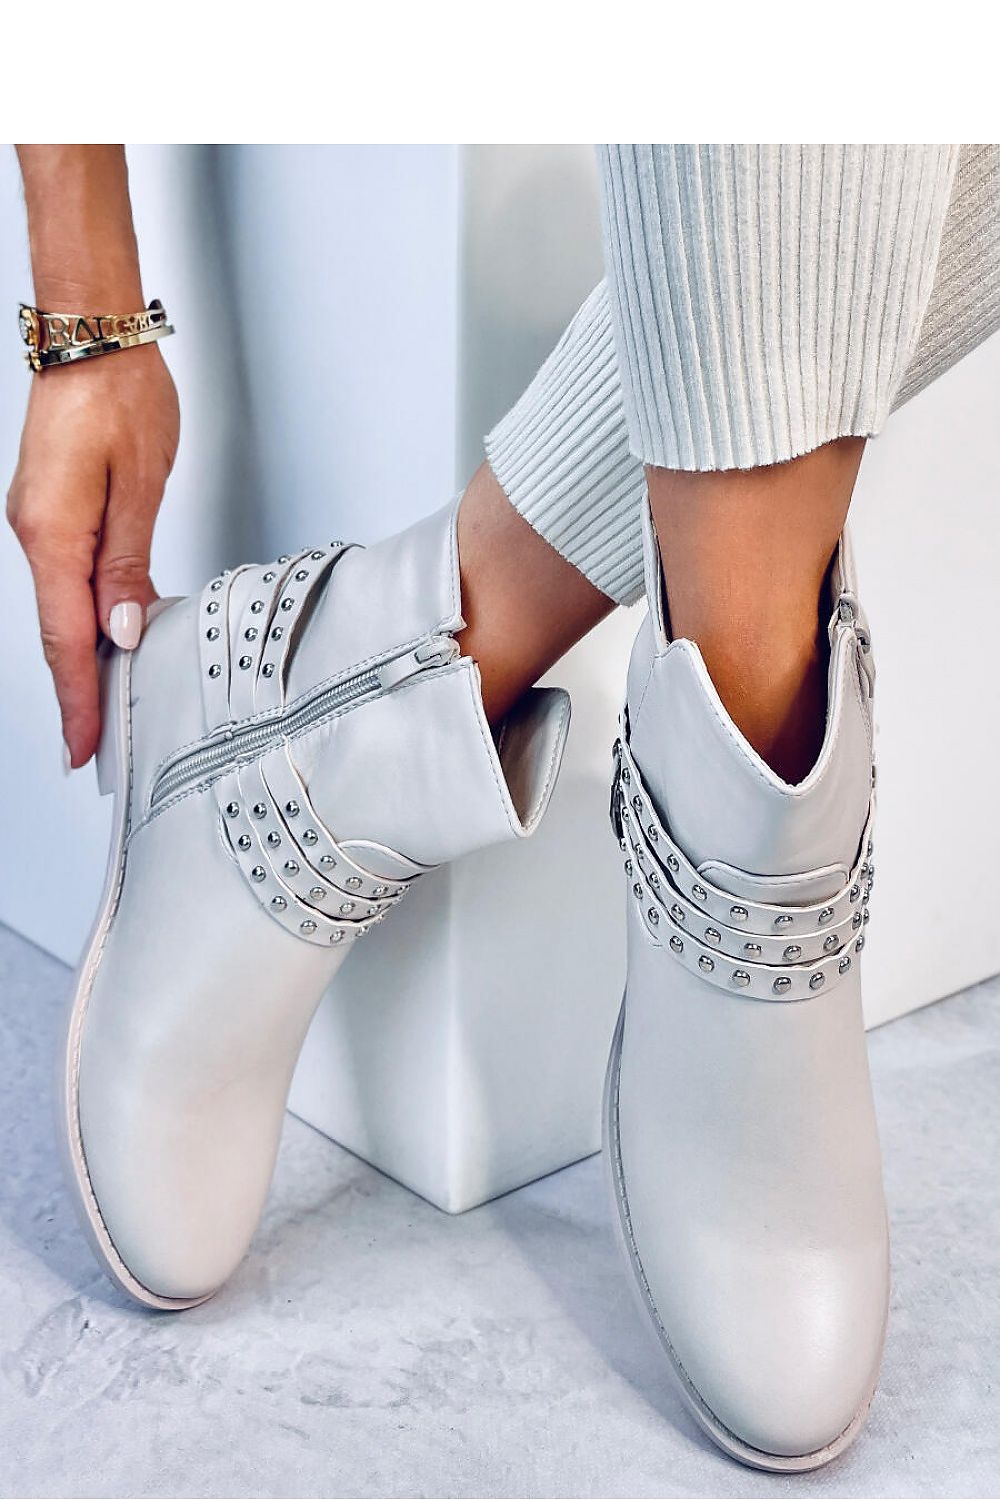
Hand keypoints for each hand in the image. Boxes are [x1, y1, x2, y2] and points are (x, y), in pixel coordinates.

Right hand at [7, 343, 179, 767]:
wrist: (92, 336)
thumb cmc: (120, 395)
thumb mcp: (138, 483)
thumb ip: (129, 560)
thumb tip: (125, 624)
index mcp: (54, 533)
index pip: (68, 637)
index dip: (78, 697)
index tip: (85, 745)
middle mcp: (36, 532)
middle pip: (58, 632)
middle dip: (77, 693)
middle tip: (94, 746)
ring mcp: (39, 521)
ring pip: (62, 608)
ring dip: (83, 659)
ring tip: (105, 708)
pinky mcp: (52, 510)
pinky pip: (67, 579)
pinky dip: (85, 617)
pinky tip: (108, 637)